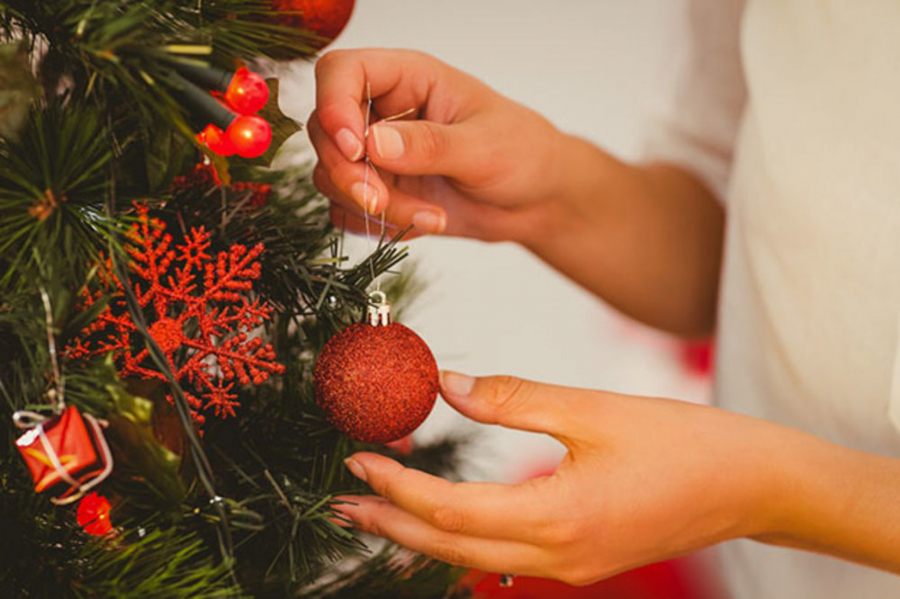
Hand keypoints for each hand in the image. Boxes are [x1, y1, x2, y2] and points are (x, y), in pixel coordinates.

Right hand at [309, 49, 566, 242]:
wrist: (536, 199)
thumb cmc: (522, 153)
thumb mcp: (483, 147)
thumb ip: (429, 145)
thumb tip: (373, 143)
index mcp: (408, 79)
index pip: (342, 72)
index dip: (334, 106)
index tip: (354, 147)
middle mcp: (383, 113)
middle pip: (324, 131)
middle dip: (349, 174)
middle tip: (382, 203)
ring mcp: (377, 155)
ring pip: (332, 177)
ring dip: (371, 206)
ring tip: (429, 215)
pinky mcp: (380, 192)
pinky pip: (347, 210)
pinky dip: (376, 226)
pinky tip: (423, 222)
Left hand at [333, 372, 794, 584]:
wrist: (754, 485)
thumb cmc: (685, 442)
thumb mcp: (594, 409)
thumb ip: (514, 397)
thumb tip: (447, 384)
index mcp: (558, 518)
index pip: (452, 511)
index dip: (400, 487)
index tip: (359, 462)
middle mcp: (558, 557)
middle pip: (452, 548)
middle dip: (393, 524)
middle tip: (341, 503)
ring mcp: (572, 567)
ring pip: (476, 559)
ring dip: (422, 533)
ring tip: (377, 511)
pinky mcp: (583, 559)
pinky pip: (505, 558)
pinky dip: (462, 539)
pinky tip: (443, 520)